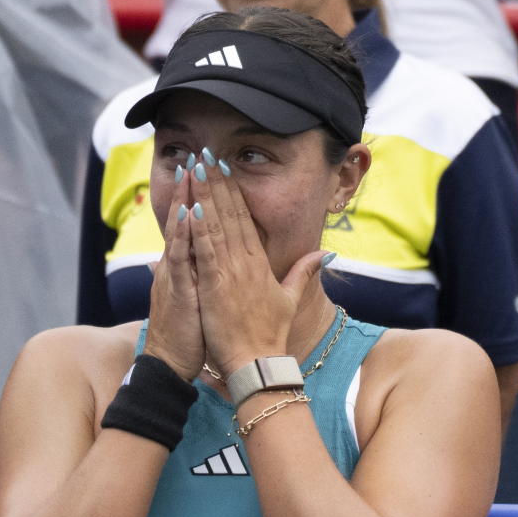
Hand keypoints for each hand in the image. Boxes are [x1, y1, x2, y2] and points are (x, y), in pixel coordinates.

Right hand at [142, 166, 203, 380]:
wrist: (170, 364)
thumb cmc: (186, 334)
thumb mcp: (194, 298)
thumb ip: (191, 275)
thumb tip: (181, 260)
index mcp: (186, 267)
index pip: (192, 225)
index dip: (199, 198)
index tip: (208, 172)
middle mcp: (176, 266)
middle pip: (184, 220)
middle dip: (191, 189)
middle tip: (198, 156)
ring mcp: (174, 277)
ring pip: (179, 233)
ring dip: (183, 202)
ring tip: (191, 173)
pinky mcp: (176, 292)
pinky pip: (178, 260)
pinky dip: (182, 236)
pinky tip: (187, 214)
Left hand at [188, 150, 328, 376]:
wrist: (259, 362)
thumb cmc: (271, 334)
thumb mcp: (291, 299)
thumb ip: (305, 272)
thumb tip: (326, 252)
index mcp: (260, 262)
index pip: (245, 218)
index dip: (234, 190)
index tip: (224, 167)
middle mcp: (246, 262)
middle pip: (230, 214)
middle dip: (217, 182)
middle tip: (206, 154)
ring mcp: (230, 272)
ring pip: (216, 226)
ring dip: (205, 195)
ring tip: (196, 168)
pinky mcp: (214, 285)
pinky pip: (204, 251)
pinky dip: (198, 228)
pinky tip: (191, 206)